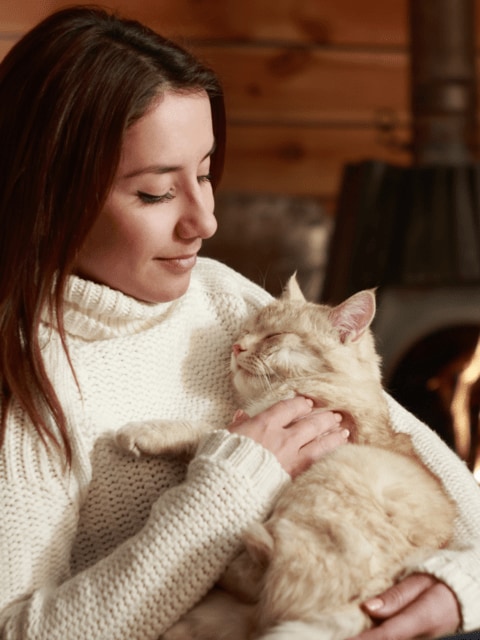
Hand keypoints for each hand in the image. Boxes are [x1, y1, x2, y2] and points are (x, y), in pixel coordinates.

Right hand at [227, 396, 348, 476]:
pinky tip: (338, 452)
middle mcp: (281, 439)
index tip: (307, 403)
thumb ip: (238, 425)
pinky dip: (329, 455)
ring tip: (344, 430)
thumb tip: (242, 415)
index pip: (288, 408)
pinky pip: (317, 462)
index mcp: (263, 425)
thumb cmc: (222, 461)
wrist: (226, 489)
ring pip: (319, 443)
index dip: (299, 404)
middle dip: (323, 418)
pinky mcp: (294, 477)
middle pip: (309, 423)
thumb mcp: (225, 437)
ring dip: (333, 435)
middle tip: (335, 415)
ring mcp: (290, 459)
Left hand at [348, 573, 460, 639]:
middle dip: (361, 638)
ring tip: (342, 632)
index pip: (387, 635)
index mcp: (422, 619)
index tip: (343, 639)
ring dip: (367, 636)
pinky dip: (375, 635)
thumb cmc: (438, 582)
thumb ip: (395, 596)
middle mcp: (422, 637)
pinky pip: (393, 638)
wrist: (461, 596)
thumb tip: (367, 607)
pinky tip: (360, 630)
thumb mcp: (418, 581)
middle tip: (335, 634)